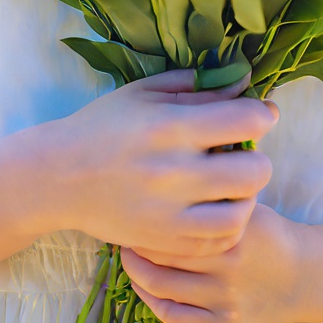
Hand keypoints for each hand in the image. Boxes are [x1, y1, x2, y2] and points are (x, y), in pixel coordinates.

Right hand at [47, 69, 278, 256]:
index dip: (262, 113)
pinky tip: (218, 208)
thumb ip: (195, 86)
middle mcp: (174, 171)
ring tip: (234, 184)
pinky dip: (229, 226)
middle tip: (245, 152)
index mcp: (170, 126)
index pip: (244, 120)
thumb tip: (243, 81)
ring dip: (248, 196)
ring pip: (242, 213)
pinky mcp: (164, 240)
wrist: (59, 176)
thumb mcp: (146, 93)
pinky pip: (218, 242)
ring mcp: (169, 212)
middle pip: (254, 171)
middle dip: (259, 157)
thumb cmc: (104, 125)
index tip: (260, 113)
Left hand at [120, 203, 315, 322]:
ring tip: (128, 253)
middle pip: (163, 252)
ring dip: (136, 269)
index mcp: (233, 229)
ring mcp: (224, 300)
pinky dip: (151, 300)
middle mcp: (227, 265)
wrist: (303, 277)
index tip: (134, 203)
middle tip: (123, 226)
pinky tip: (142, 285)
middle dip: (136, 240)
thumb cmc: (269, 233)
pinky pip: (175, 318)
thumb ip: (215, 194)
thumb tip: (171, 169)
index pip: (175, 221)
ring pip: (162, 286)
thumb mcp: (249, 205)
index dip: (147, 214)